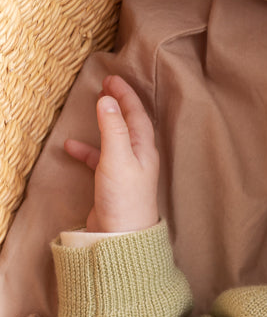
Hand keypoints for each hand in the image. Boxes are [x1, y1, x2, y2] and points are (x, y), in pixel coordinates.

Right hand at [64, 75, 159, 232]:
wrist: (121, 237)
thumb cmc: (125, 199)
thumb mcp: (118, 158)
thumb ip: (112, 128)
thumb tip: (107, 100)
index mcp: (145, 151)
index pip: (138, 115)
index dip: (126, 95)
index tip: (112, 79)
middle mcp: (139, 160)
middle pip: (130, 124)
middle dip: (119, 104)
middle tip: (106, 87)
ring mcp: (126, 172)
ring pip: (114, 140)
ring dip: (104, 123)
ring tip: (93, 107)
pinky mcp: (113, 185)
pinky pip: (99, 160)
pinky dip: (86, 151)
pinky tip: (71, 148)